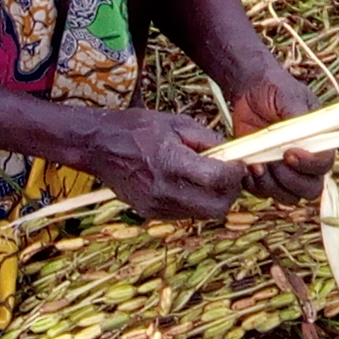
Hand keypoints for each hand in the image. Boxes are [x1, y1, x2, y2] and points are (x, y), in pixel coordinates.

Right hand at [78, 108, 253, 220]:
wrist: (97, 146)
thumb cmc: (136, 128)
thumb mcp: (176, 123)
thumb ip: (207, 140)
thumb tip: (233, 152)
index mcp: (171, 163)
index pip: (218, 179)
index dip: (236, 173)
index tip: (241, 163)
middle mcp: (164, 190)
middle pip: (217, 207)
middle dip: (231, 191)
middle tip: (230, 174)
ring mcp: (156, 206)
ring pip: (203, 214)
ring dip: (215, 199)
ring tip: (211, 178)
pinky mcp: (150, 213)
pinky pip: (185, 214)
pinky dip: (196, 202)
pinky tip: (191, 184)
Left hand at [229, 65, 332, 204]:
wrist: (251, 91)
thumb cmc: (276, 90)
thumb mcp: (289, 97)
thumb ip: (297, 115)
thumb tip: (305, 130)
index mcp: (319, 141)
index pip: (325, 164)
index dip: (310, 164)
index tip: (289, 153)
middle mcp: (305, 161)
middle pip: (310, 189)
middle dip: (290, 181)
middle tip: (272, 162)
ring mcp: (285, 171)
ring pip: (288, 196)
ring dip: (271, 185)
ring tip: (255, 164)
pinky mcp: (264, 175)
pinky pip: (263, 194)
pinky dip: (254, 185)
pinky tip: (246, 167)